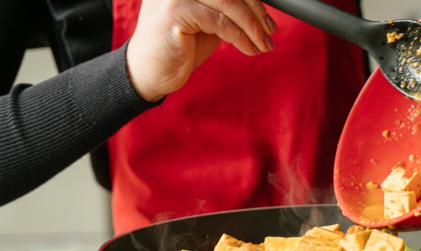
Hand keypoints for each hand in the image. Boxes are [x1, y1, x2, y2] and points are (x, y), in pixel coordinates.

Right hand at [126, 0, 277, 101]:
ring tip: (264, 45)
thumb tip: (261, 8)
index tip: (268, 20)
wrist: (149, 72)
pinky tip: (250, 50)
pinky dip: (241, 38)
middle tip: (270, 32)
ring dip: (252, 27)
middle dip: (256, 12)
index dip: (253, 0)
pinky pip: (221, 22)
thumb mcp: (209, 21)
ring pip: (229, 3)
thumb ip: (228, 9)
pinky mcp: (175, 12)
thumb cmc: (180, 46)